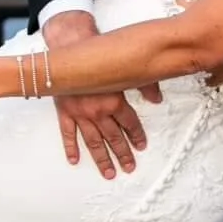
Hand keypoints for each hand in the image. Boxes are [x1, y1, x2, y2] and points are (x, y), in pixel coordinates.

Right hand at [41, 9, 159, 181]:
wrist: (69, 48)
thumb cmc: (97, 56)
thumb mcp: (125, 69)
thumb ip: (145, 85)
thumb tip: (158, 98)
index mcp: (114, 102)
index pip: (130, 124)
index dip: (137, 136)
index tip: (141, 146)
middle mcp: (98, 112)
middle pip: (113, 138)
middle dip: (122, 154)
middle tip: (129, 167)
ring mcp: (80, 114)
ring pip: (93, 142)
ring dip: (102, 159)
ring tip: (109, 173)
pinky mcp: (65, 113)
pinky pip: (68, 134)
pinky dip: (71, 148)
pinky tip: (75, 160)